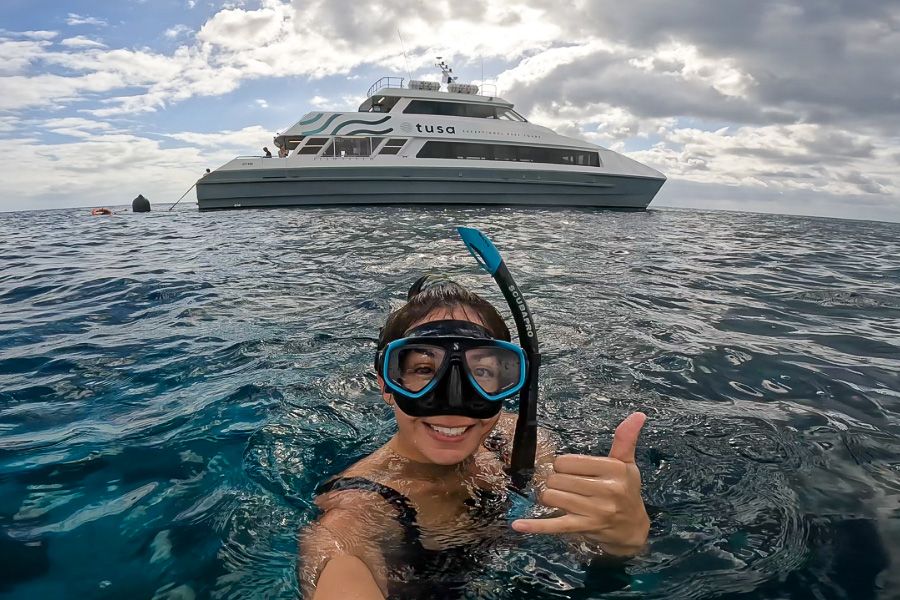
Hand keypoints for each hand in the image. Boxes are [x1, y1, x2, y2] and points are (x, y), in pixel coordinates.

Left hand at [511, 412, 649, 555]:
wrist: (632, 527)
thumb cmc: (626, 490)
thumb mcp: (627, 464)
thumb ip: (625, 439)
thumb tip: (638, 414)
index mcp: (613, 470)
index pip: (568, 461)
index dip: (563, 465)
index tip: (571, 470)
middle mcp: (605, 491)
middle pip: (557, 479)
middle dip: (555, 481)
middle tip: (566, 485)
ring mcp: (594, 511)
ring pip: (551, 497)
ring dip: (549, 496)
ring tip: (561, 497)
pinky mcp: (583, 527)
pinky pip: (554, 525)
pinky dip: (535, 526)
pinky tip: (518, 525)